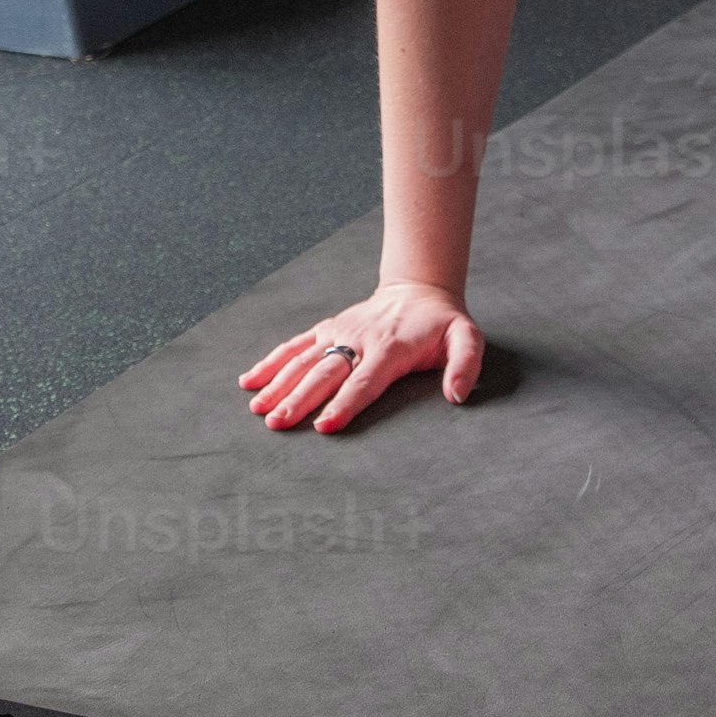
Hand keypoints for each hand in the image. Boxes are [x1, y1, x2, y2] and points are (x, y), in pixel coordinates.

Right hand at [240, 279, 483, 431]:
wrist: (417, 289)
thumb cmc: (441, 324)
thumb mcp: (466, 338)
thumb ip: (465, 365)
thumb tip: (456, 396)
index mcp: (390, 349)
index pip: (364, 382)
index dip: (344, 404)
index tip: (324, 427)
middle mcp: (359, 339)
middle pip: (326, 373)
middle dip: (300, 399)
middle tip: (278, 423)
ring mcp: (339, 332)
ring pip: (304, 360)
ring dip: (280, 384)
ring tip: (260, 410)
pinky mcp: (326, 328)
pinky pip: (295, 345)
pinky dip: (270, 362)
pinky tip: (249, 381)